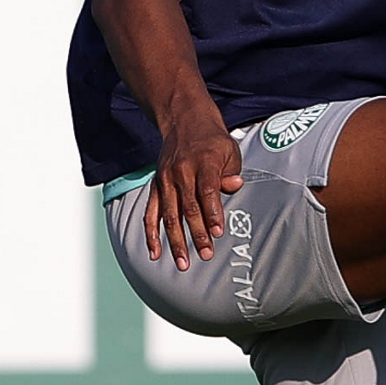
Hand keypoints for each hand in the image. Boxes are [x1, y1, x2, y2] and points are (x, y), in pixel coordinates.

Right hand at [144, 105, 243, 269]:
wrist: (184, 121)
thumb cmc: (213, 141)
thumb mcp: (229, 150)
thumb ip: (230, 171)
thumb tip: (235, 186)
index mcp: (204, 162)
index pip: (208, 191)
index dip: (212, 213)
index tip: (218, 232)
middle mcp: (182, 171)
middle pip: (188, 207)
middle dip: (197, 234)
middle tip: (206, 255)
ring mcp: (166, 180)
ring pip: (169, 215)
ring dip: (176, 241)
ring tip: (183, 263)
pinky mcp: (156, 185)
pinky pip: (151, 213)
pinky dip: (151, 234)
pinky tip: (155, 253)